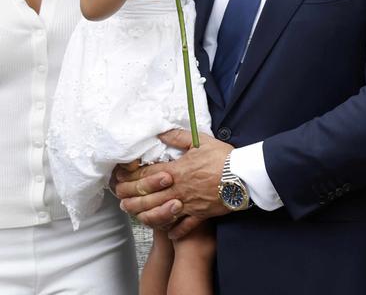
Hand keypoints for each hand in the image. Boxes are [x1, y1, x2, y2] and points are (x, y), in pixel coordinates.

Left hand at [116, 129, 232, 227]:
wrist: (245, 175)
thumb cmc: (224, 158)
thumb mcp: (201, 141)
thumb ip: (179, 137)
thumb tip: (161, 133)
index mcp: (177, 170)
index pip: (146, 175)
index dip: (130, 177)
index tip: (120, 178)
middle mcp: (178, 189)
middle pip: (147, 196)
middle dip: (130, 198)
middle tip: (120, 199)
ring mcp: (188, 203)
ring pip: (159, 213)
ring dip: (145, 215)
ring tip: (136, 215)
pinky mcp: (200, 214)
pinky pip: (184, 226)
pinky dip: (174, 230)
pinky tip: (169, 232)